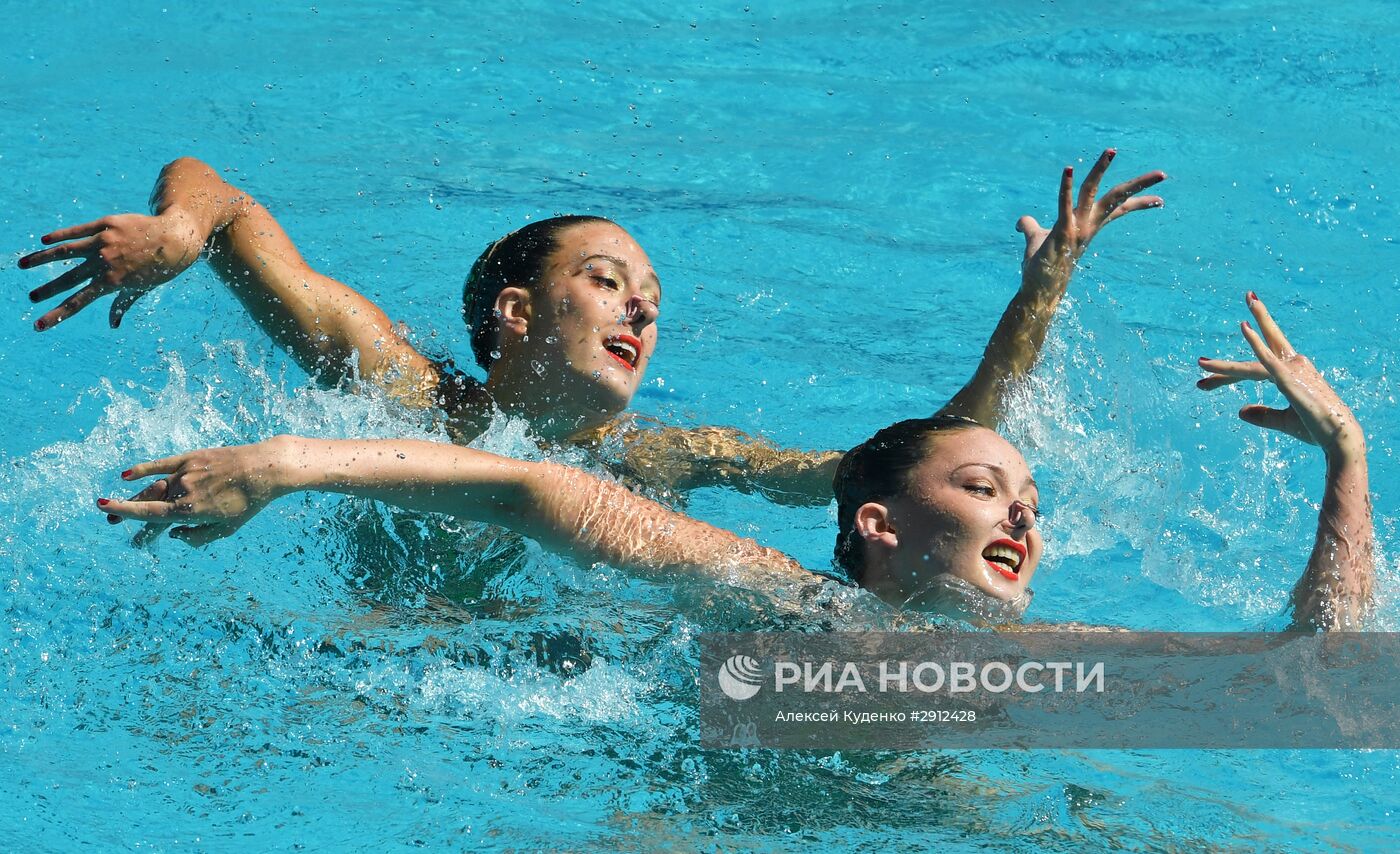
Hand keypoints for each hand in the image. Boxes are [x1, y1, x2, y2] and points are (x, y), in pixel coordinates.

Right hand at [20, 207, 205, 330]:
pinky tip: (44, 240)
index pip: (77, 302)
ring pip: (65, 251)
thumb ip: (122, 305)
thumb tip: (113, 325)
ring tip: (23, 264)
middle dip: (47, 290)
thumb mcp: (141, 289)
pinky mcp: (106, 225)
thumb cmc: (159, 268)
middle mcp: (104, 263)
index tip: (39, 325)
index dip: (56, 315)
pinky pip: (78, 231)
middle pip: (67, 279)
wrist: (175, 239)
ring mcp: (103, 243)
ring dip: (41, 259)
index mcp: (111, 283)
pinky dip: (60, 235)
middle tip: (31, 297)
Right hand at [98, 438, 291, 545]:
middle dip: (128, 513)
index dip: (124, 513)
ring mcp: (185, 472)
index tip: (103, 509)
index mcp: (189, 511)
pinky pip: (161, 464)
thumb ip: (196, 537)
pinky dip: (143, 469)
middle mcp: (183, 490)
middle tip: (111, 523)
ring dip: (136, 497)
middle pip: (148, 504)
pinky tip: (126, 475)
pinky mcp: (191, 458)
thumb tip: (174, 534)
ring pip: (154, 487)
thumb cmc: (248, 503)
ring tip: (120, 505)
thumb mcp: (226, 529)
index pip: (148, 514)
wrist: (264, 468)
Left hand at [1017, 149, 1165, 285]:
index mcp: (1088, 224)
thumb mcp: (1036, 240)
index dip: (1139, 203)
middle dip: (1139, 184)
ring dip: (1100, 170)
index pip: (1119, 209)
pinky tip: (1068, 169)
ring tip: (1111, 150)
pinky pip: (1064, 204)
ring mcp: (1076, 228)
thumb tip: (1022, 221)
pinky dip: (1066, 186)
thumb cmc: (1040, 267)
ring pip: (1092, 193)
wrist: (1037, 290)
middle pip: (1117, 198)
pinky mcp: (1062, 232)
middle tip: (1163, 174)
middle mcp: (1087, 225)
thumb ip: (1030, 226)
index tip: (1161, 200)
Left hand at [1197, 293, 1363, 459]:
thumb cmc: (1317, 429)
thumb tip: (1240, 411)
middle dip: (1258, 320)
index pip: (1256, 366)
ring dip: (1231, 356)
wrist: (1340, 439)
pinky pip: (1267, 359)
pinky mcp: (1290, 379)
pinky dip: (1256, 343)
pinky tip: (1244, 327)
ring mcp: (1293, 370)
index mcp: (1293, 374)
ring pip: (1255, 359)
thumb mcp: (1284, 422)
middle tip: (1249, 294)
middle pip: (1263, 347)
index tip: (1202, 383)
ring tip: (1229, 321)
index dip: (1227, 373)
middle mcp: (1294, 366)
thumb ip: (1262, 415)